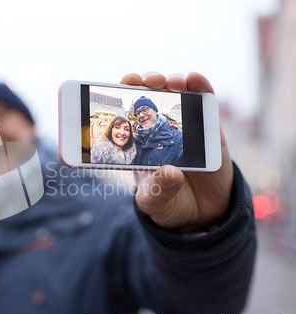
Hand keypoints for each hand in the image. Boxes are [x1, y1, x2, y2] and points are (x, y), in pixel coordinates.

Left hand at [121, 72, 232, 231]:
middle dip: (148, 83)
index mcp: (139, 143)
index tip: (123, 84)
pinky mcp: (209, 129)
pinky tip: (195, 80)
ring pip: (177, 93)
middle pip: (152, 96)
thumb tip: (171, 172)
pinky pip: (206, 102)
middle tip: (148, 82)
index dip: (124, 95)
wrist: (202, 214)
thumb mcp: (155, 202)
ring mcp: (185, 126)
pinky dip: (201, 87)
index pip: (127, 112)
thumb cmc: (169, 204)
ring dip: (174, 81)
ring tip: (172, 83)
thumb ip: (159, 190)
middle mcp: (160, 130)